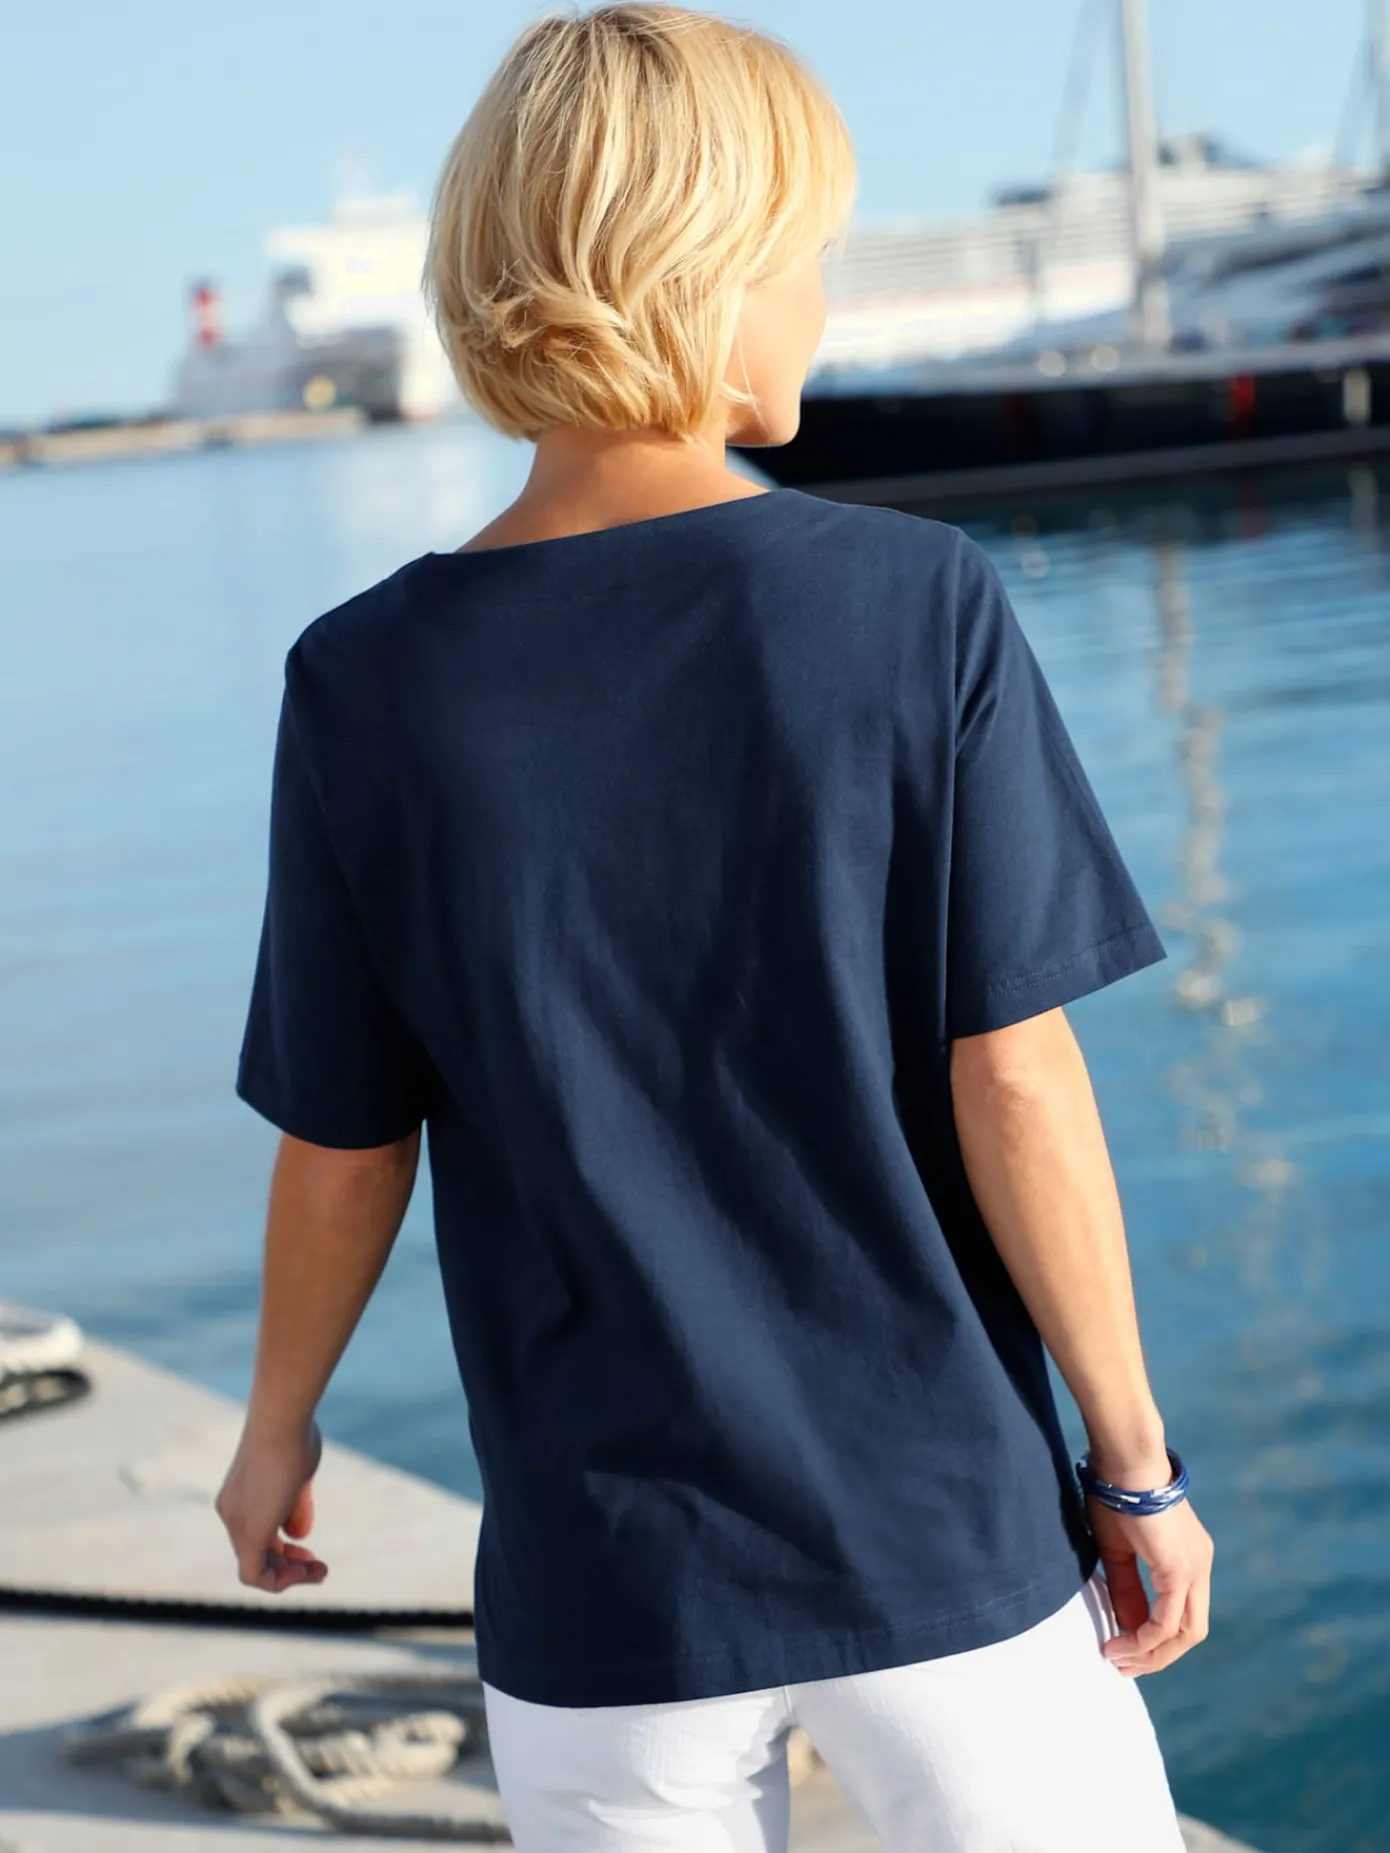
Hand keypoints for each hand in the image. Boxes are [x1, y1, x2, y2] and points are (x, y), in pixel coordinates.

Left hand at [215, 1416, 326, 1592]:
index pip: (259, 1534)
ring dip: (290, 1577)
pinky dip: (281, 1581)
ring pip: (256, 1569)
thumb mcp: (297, 1475)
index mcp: (240, 1496)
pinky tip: (307, 1571)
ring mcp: (236, 1523)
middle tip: (319, 1565)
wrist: (281, 1419)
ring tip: (320, 1571)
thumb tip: (298, 1536)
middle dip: (290, 1565)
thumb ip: (295, 1506)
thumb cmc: (293, 1435)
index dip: (284, 1548)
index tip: (309, 1548)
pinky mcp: (247, 1532)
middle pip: (257, 1554)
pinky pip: (255, 1575)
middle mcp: (231, 1512)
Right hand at [1088, 1487, 1213, 1677]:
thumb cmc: (1116, 1494)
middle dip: (1158, 1656)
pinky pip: (1168, 1620)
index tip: (1124, 1648)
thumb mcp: (1118, 1550)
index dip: (1156, 1639)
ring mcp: (1195, 1568)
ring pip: (1186, 1633)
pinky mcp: (1180, 1569)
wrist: (1125, 1460)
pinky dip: (1146, 1638)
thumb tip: (1128, 1628)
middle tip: (1125, 1666)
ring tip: (1119, 1659)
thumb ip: (1127, 1589)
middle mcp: (1200, 1566)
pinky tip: (1122, 1643)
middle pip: (1192, 1631)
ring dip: (1153, 1654)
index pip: (1184, 1613)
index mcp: (1189, 1558)